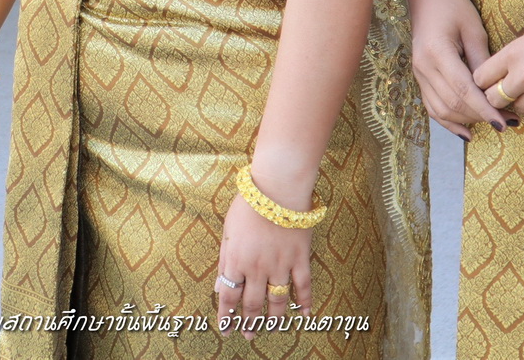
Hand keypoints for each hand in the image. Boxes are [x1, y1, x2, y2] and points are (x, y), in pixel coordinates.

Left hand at [215, 187, 312, 331]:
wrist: (277, 188)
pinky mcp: (300, 258)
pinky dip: (305, 302)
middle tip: (248, 335)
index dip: (226, 315)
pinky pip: (303, 286)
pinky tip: (305, 314)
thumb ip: (224, 259)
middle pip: (252, 303)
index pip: (229, 295)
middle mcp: (257, 268)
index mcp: (236, 260)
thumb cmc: (248, 205)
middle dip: (249, 323)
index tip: (225, 329)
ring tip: (270, 330)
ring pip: (277, 301)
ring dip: (273, 319)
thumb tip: (218, 285)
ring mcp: (280, 265)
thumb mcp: (228, 230)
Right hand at [408, 0, 508, 137]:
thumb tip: (497, 92)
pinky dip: (449, 121)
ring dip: (467, 121)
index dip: (484, 109)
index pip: (462, 90)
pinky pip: (433, 106)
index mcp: (436, 52)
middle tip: (508, 123)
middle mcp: (423, 66)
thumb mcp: (474, 30)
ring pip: (441, 109)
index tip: (504, 122)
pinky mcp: (420, 77)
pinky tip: (467, 132)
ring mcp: (418, 73)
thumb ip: (482, 62)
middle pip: (452, 103)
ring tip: (494, 123)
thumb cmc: (454, 7)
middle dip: (480, 117)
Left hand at [473, 19, 523, 134]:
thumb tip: (495, 79)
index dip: (484, 82)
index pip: (480, 77)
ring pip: (514, 111)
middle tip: (507, 95)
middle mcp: (522, 74)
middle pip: (492, 98)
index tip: (492, 83)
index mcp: (512, 53)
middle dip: (497, 97)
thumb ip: (510, 59)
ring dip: (519, 107)